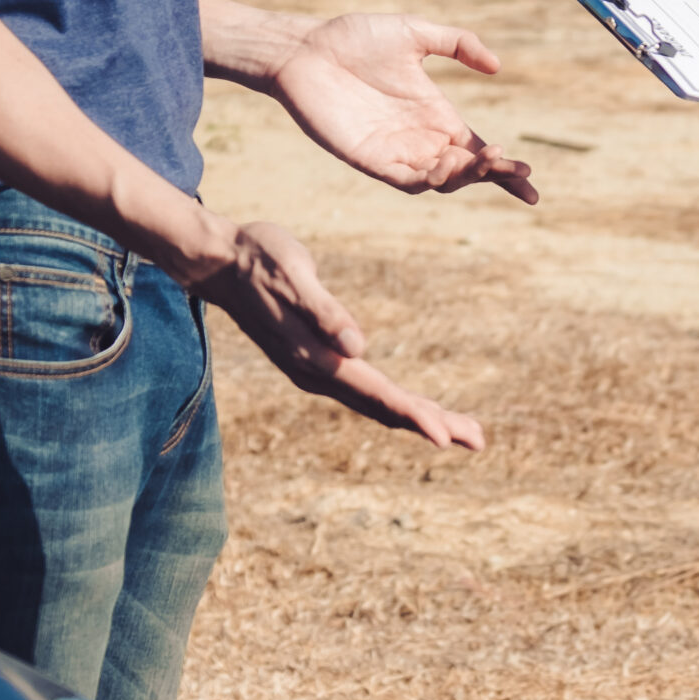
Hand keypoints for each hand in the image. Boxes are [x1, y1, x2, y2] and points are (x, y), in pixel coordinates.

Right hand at [183, 219, 484, 449]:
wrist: (218, 262)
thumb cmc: (259, 259)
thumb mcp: (295, 274)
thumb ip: (325, 312)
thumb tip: (357, 347)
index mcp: (317, 358)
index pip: (377, 394)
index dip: (416, 416)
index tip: (449, 438)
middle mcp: (317, 374)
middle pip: (385, 408)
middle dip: (433, 424)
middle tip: (480, 440)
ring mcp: (315, 372)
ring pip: (377, 404)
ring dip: (420, 418)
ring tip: (463, 431)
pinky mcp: (315, 362)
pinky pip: (365, 392)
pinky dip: (397, 404)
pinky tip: (414, 408)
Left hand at [270, 14, 536, 204]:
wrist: (305, 48)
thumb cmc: (354, 38)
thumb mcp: (415, 33)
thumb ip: (458, 43)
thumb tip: (497, 65)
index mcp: (436, 115)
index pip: (478, 151)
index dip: (506, 169)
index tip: (531, 179)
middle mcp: (420, 139)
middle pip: (467, 172)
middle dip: (494, 174)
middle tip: (509, 164)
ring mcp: (395, 152)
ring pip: (441, 181)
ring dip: (465, 176)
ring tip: (478, 158)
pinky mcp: (368, 159)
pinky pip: (405, 180)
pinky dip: (429, 179)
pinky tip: (445, 162)